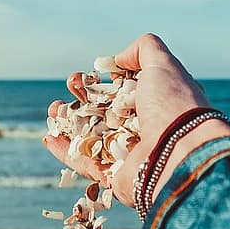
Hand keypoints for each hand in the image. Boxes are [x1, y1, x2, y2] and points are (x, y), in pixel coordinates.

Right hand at [44, 33, 229, 206]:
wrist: (180, 154)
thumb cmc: (174, 106)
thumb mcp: (163, 65)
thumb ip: (144, 49)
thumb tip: (118, 60)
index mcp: (159, 105)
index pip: (126, 91)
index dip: (105, 80)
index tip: (89, 72)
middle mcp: (146, 131)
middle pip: (107, 112)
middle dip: (84, 96)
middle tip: (71, 82)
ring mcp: (130, 156)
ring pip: (93, 138)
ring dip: (70, 122)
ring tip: (53, 109)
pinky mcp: (116, 179)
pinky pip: (86, 164)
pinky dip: (66, 152)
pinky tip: (49, 137)